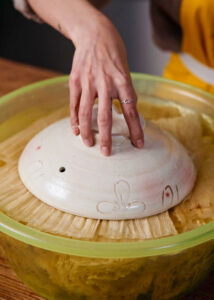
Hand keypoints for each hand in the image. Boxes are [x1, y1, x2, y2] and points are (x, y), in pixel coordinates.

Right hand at [69, 15, 143, 155]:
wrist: (95, 33)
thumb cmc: (114, 54)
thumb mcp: (125, 71)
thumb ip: (124, 93)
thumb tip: (126, 115)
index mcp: (123, 81)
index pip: (131, 110)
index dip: (135, 129)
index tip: (138, 143)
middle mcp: (105, 83)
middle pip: (105, 116)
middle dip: (106, 137)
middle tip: (106, 152)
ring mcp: (88, 82)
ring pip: (85, 113)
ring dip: (87, 131)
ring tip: (89, 144)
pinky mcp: (75, 80)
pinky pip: (74, 104)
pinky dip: (74, 119)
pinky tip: (76, 130)